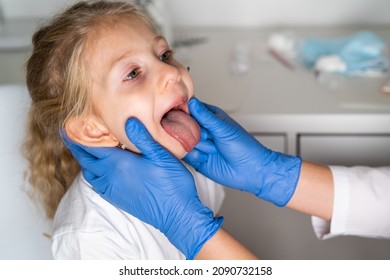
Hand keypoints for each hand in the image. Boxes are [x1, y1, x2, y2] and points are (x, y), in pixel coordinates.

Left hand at [61, 118, 222, 258]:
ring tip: (89, 151)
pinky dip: (94, 175)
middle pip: (87, 161)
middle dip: (78, 148)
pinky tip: (103, 171)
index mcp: (119, 164)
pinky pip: (98, 186)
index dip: (78, 137)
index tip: (68, 128)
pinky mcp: (119, 200)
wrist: (177, 215)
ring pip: (91, 175)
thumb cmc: (172, 184)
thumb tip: (127, 119)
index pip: (91, 148)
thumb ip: (143, 137)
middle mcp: (111, 178)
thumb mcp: (162, 155)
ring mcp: (114, 191)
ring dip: (86, 162)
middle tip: (74, 136)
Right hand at [184, 98, 301, 206]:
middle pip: (182, 126)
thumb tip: (192, 102)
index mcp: (209, 117)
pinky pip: (184, 155)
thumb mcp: (224, 128)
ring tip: (211, 149)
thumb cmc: (244, 147)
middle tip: (206, 137)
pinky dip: (192, 156)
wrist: (251, 170)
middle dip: (191, 132)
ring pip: (181, 141)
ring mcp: (198, 144)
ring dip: (194, 145)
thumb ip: (206, 117)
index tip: (184, 117)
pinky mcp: (196, 159)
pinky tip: (205, 158)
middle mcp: (201, 129)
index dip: (184, 113)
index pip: (188, 110)